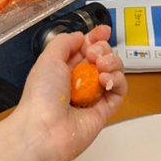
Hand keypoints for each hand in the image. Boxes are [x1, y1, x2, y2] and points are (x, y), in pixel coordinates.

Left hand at [0, 26, 125, 160]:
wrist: (43, 130)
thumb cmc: (41, 96)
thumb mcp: (49, 57)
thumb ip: (66, 41)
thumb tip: (82, 37)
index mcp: (63, 69)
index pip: (85, 49)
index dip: (96, 38)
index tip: (103, 31)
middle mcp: (78, 82)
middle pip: (102, 57)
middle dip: (103, 49)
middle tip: (94, 55)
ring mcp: (92, 97)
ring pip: (113, 71)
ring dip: (112, 62)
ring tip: (101, 66)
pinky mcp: (104, 111)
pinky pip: (119, 90)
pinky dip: (118, 79)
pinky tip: (105, 79)